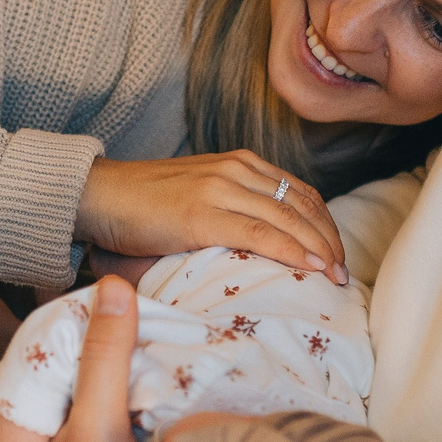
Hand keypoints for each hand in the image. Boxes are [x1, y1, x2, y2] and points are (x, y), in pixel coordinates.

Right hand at [76, 154, 348, 284]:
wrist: (96, 196)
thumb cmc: (140, 206)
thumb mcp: (196, 200)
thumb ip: (228, 212)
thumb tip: (256, 249)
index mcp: (238, 164)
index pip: (300, 192)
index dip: (325, 224)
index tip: (337, 254)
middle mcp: (236, 170)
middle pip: (303, 204)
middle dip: (330, 239)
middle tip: (344, 273)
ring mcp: (220, 189)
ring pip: (289, 218)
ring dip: (319, 249)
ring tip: (335, 277)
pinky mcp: (202, 214)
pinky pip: (261, 233)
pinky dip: (292, 250)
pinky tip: (310, 268)